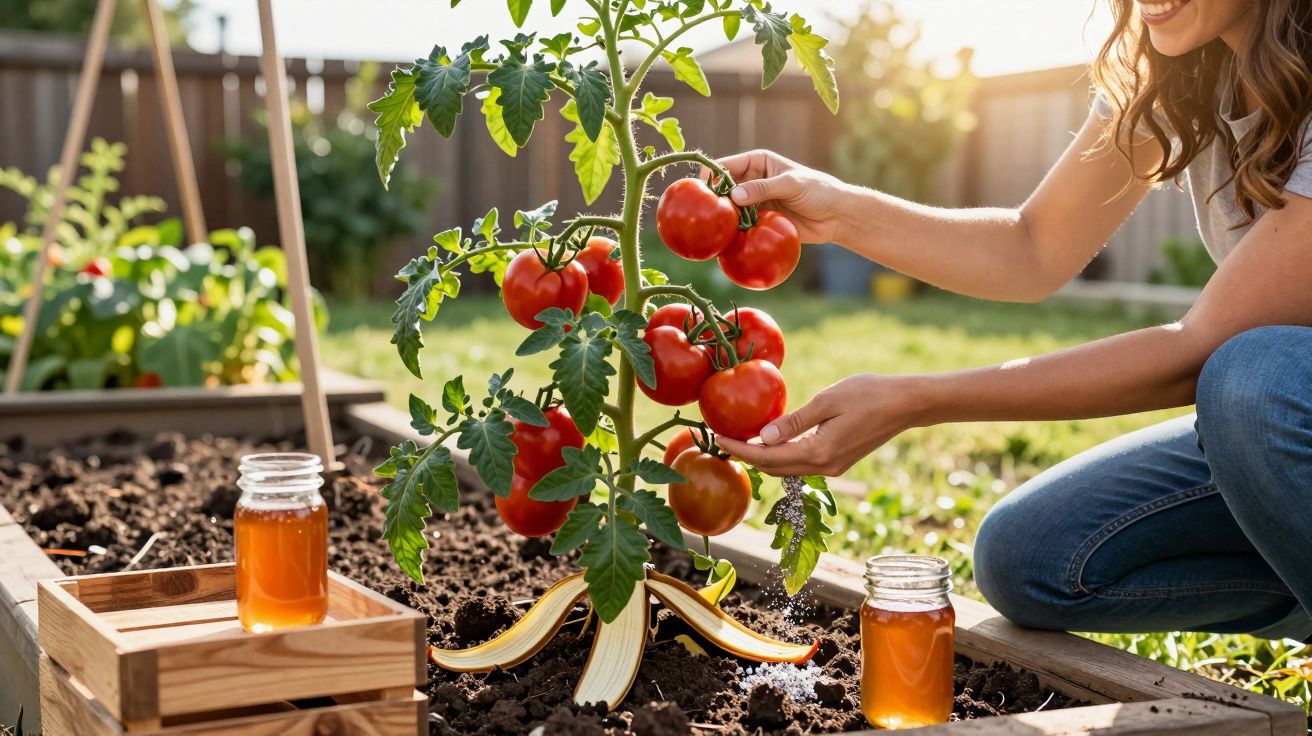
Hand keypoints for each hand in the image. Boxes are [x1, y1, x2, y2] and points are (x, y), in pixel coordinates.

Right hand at [708, 149, 854, 243]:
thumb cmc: (818, 191)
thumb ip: (764, 188)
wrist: (836, 216)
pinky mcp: (759, 221)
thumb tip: (734, 195)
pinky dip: (734, 232)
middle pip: (723, 190)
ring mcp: (754, 202)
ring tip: (716, 229)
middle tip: (710, 214)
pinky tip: (727, 240)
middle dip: (715, 200)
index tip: (704, 191)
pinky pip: (740, 226)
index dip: (711, 176)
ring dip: (724, 218)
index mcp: (757, 162)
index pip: (726, 166)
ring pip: (730, 210)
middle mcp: (751, 181)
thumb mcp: (792, 185)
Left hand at [715, 374, 924, 476]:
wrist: (907, 404)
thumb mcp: (827, 401)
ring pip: (787, 468)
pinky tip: (770, 440)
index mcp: (818, 453)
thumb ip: (793, 422)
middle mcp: (824, 467)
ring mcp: (833, 467)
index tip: (716, 438)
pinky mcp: (838, 461)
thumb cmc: (869, 394)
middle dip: (746, 456)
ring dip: (763, 457)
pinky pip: (801, 463)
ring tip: (740, 439)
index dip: (739, 449)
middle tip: (722, 439)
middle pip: (774, 468)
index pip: (767, 458)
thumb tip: (762, 437)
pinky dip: (782, 454)